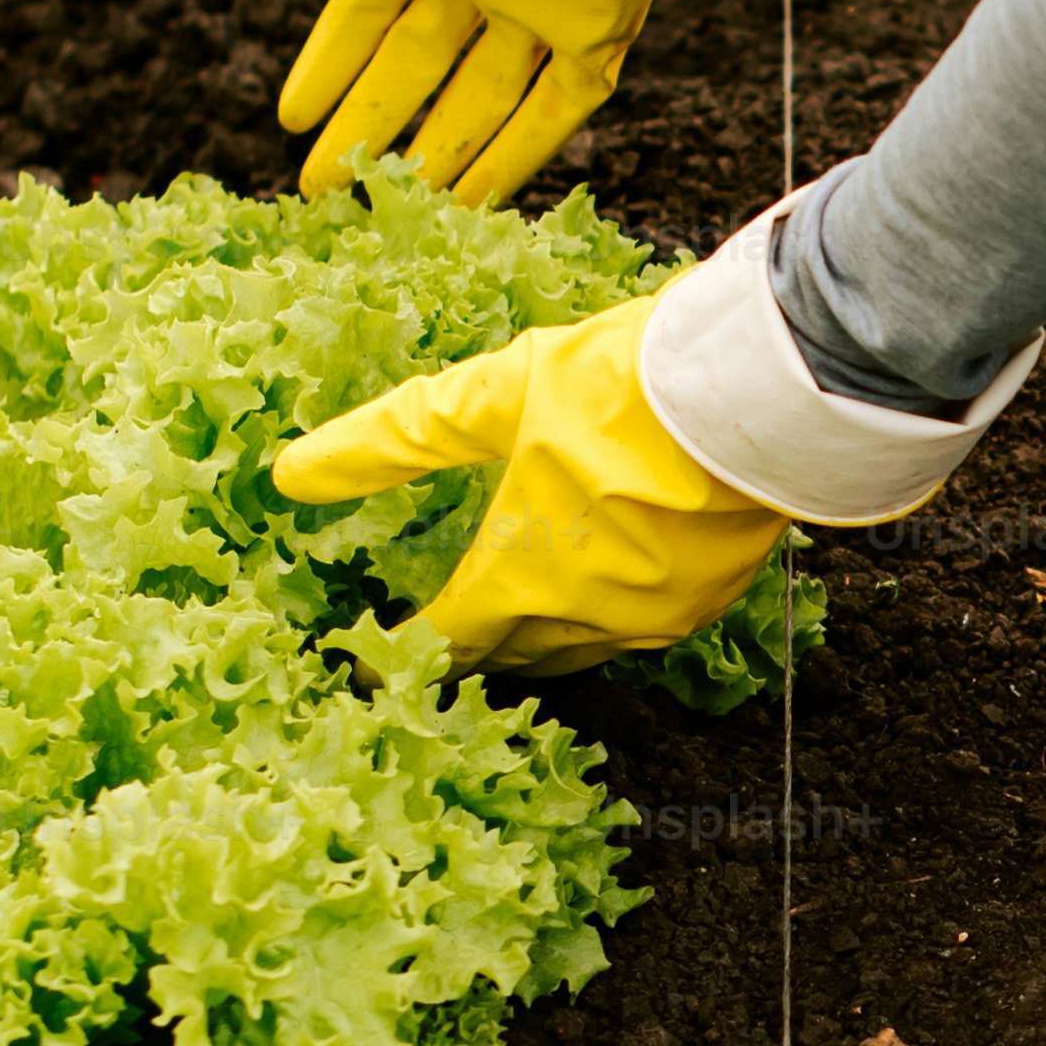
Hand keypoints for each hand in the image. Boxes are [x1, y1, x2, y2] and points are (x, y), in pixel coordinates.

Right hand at [227, 0, 684, 205]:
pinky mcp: (597, 34)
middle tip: (322, 190)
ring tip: (395, 209)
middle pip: (415, 67)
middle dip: (369, 125)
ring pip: (481, 98)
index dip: (329, 64)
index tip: (292, 118)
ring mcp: (541, 7)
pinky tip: (474, 204)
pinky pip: (551, 111)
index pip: (364, 12)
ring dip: (439, 152)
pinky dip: (514, 156)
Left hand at [271, 295, 787, 675]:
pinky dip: (598, 619)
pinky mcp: (703, 605)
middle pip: (504, 658)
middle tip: (434, 635)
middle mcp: (581, 619)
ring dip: (531, 641)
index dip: (397, 656)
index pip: (439, 646)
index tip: (368, 659)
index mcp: (518, 577)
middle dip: (465, 650)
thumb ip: (389, 440)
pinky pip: (633, 632)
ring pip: (571, 654)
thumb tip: (290, 474)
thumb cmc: (617, 386)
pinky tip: (592, 584)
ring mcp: (648, 621)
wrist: (755, 387)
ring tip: (505, 614)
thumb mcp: (490, 397)